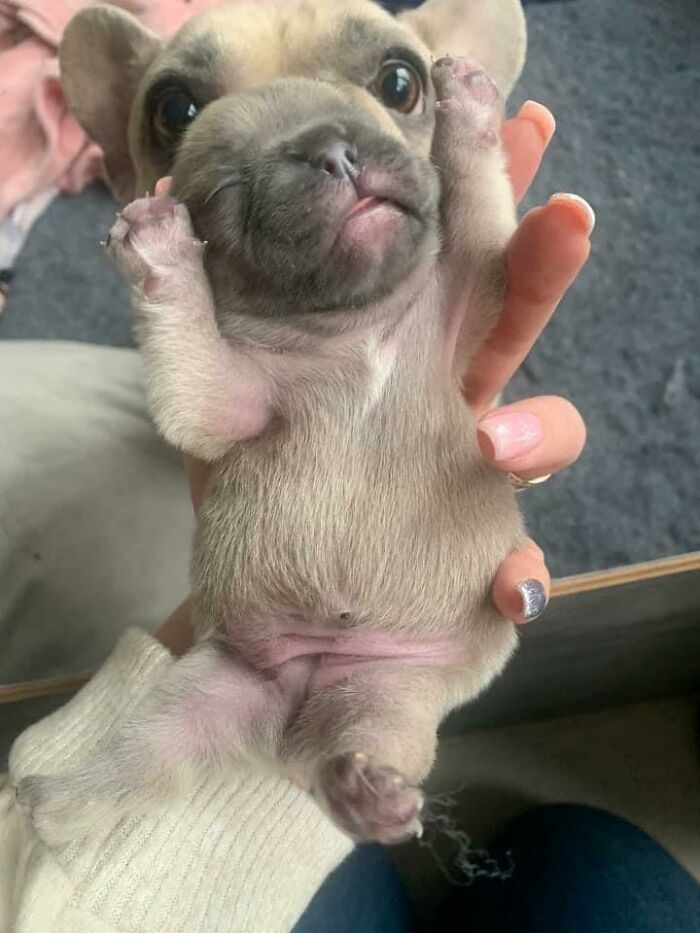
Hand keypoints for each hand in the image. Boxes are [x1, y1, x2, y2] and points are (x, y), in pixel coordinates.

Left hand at [156, 105, 590, 651]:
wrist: (257, 568)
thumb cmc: (240, 462)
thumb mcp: (203, 385)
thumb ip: (180, 314)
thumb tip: (147, 214)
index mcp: (389, 331)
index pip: (448, 245)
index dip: (484, 183)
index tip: (508, 122)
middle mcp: (440, 383)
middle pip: (513, 314)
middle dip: (543, 267)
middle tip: (564, 222)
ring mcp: (462, 462)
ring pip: (540, 429)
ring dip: (543, 429)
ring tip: (497, 447)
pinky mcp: (469, 542)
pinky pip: (518, 555)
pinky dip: (524, 574)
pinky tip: (512, 591)